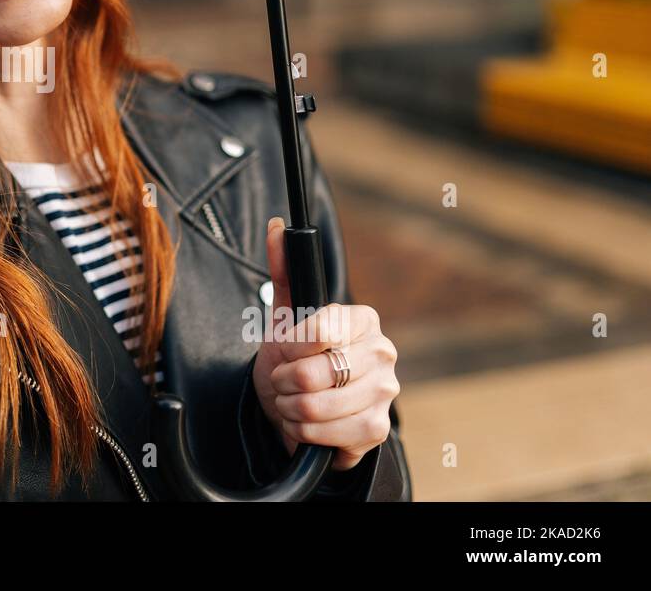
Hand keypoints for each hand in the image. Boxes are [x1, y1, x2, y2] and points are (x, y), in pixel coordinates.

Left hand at [250, 217, 400, 471]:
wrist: (297, 410)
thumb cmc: (293, 361)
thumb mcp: (283, 319)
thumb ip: (283, 271)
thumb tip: (276, 226)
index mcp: (363, 321)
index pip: (320, 330)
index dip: (291, 346)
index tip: (286, 350)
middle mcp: (383, 354)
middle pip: (313, 373)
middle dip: (284, 381)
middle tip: (285, 381)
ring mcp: (385, 394)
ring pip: (316, 406)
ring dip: (290, 408)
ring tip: (292, 402)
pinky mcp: (377, 430)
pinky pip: (328, 435)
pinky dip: (303, 432)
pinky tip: (306, 425)